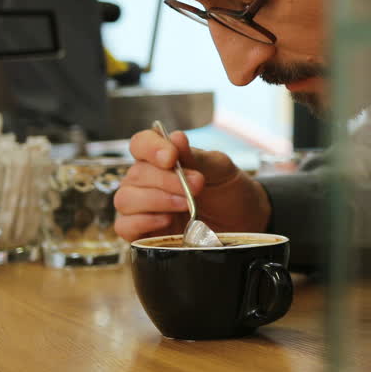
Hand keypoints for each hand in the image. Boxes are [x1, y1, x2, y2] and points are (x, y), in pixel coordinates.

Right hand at [114, 128, 271, 241]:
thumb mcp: (221, 170)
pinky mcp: (143, 234)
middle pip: (135, 175)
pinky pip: (125, 226)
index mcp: (163, 159)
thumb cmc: (230, 192)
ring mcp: (143, 208)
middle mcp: (147, 182)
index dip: (150, 148)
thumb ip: (197, 157)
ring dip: (157, 200)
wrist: (245, 225)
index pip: (141, 144)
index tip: (171, 157)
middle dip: (166, 180)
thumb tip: (175, 137)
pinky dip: (143, 222)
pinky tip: (167, 220)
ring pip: (125, 199)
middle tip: (197, 186)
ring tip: (186, 204)